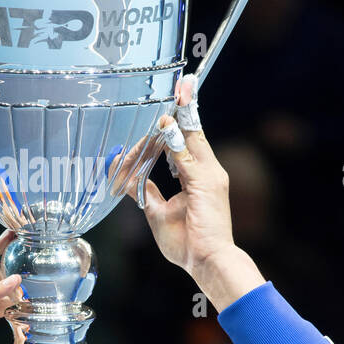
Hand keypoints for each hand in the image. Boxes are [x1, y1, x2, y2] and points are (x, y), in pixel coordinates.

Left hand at [116, 78, 265, 310]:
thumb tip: (132, 178)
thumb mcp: (159, 212)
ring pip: (192, 137)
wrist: (208, 262)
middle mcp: (209, 170)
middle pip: (194, 130)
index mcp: (200, 176)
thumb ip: (148, 191)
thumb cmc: (188, 243)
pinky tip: (165, 125)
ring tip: (179, 89)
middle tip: (182, 82)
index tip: (178, 95)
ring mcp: (210, 175)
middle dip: (187, 105)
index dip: (183, 117)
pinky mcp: (207, 183)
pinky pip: (188, 155)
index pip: (190, 138)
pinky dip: (176, 139)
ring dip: (182, 113)